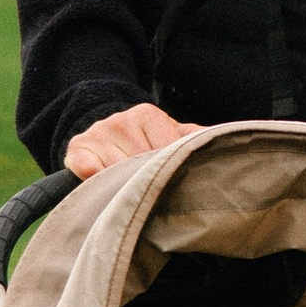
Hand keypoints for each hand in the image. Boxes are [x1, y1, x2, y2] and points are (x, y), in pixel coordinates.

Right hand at [65, 103, 200, 180]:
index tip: (176, 182)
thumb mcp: (173, 136)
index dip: (170, 171)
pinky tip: (105, 186)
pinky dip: (96, 179)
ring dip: (125, 186)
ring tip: (131, 190)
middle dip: (149, 182)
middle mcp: (121, 120)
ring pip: (117, 171)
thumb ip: (198, 139)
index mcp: (148, 114)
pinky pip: (87, 168)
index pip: (166, 150)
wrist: (108, 135)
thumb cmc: (148, 143)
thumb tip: (228, 141)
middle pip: (141, 164)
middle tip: (154, 192)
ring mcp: (98, 133)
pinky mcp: (77, 148)